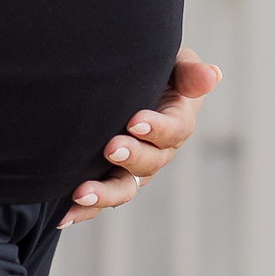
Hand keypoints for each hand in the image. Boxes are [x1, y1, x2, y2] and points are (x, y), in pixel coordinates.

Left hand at [58, 48, 222, 227]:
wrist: (118, 77)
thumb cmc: (150, 65)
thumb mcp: (172, 61)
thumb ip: (188, 71)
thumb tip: (212, 75)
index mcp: (176, 120)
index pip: (174, 128)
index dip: (157, 128)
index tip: (135, 121)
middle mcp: (157, 150)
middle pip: (150, 162)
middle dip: (131, 157)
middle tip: (110, 148)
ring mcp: (132, 168)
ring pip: (124, 187)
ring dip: (105, 192)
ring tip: (81, 193)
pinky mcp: (108, 177)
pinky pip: (99, 199)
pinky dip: (83, 210)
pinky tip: (62, 215)